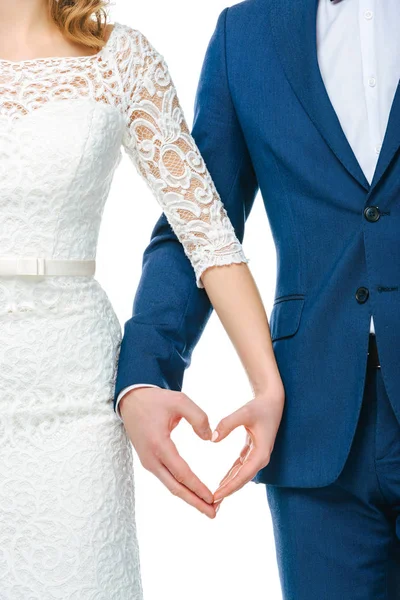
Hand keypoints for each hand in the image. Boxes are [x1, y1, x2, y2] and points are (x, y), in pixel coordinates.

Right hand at [119, 387, 216, 517]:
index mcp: (159, 444)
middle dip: (195, 502)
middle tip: (214, 513)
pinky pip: (167, 479)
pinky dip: (181, 488)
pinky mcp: (149, 461)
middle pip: (175, 488)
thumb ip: (198, 417)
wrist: (131, 400)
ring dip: (189, 497)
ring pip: (170, 485)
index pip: (181, 473)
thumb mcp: (180, 401)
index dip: (197, 487)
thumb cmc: (156, 400)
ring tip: (208, 507)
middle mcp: (151, 458)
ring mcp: (148, 462)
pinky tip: (193, 493)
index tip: (213, 498)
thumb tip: (209, 438)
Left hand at [212, 381, 284, 502]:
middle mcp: (260, 458)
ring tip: (215, 500)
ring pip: (241, 476)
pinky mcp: (252, 452)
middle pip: (242, 480)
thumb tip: (212, 439)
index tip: (216, 496)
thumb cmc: (260, 406)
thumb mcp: (244, 413)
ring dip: (229, 487)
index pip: (243, 475)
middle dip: (228, 492)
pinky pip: (240, 468)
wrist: (272, 401)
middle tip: (212, 504)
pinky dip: (231, 476)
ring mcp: (257, 456)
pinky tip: (221, 483)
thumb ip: (227, 424)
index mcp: (261, 453)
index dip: (230, 486)